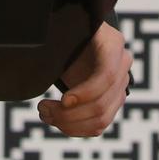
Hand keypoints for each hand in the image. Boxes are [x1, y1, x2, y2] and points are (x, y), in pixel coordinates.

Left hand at [37, 21, 131, 136]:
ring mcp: (120, 87)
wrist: (78, 38)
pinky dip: (74, 129)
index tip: (63, 99)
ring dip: (69, 124)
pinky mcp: (112, 103)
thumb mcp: (64, 30)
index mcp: (112, 43)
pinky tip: (55, 119)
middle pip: (101, 103)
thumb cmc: (68, 32)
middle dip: (68, 113)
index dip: (85, 92)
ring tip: (45, 113)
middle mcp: (122, 67)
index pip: (106, 76)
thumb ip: (58, 37)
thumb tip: (36, 44)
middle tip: (42, 108)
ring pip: (101, 119)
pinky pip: (98, 126)